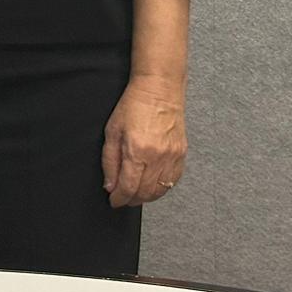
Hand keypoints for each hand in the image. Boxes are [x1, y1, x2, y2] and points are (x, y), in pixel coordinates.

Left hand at [102, 76, 187, 206]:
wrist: (159, 90)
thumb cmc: (133, 106)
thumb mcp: (112, 131)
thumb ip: (109, 161)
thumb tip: (110, 185)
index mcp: (137, 150)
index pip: (128, 187)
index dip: (119, 199)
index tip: (113, 201)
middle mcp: (157, 157)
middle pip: (145, 192)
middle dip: (132, 200)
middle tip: (123, 199)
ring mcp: (172, 157)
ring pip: (160, 190)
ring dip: (147, 197)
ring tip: (136, 195)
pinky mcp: (182, 154)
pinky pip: (173, 181)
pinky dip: (162, 188)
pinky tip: (152, 186)